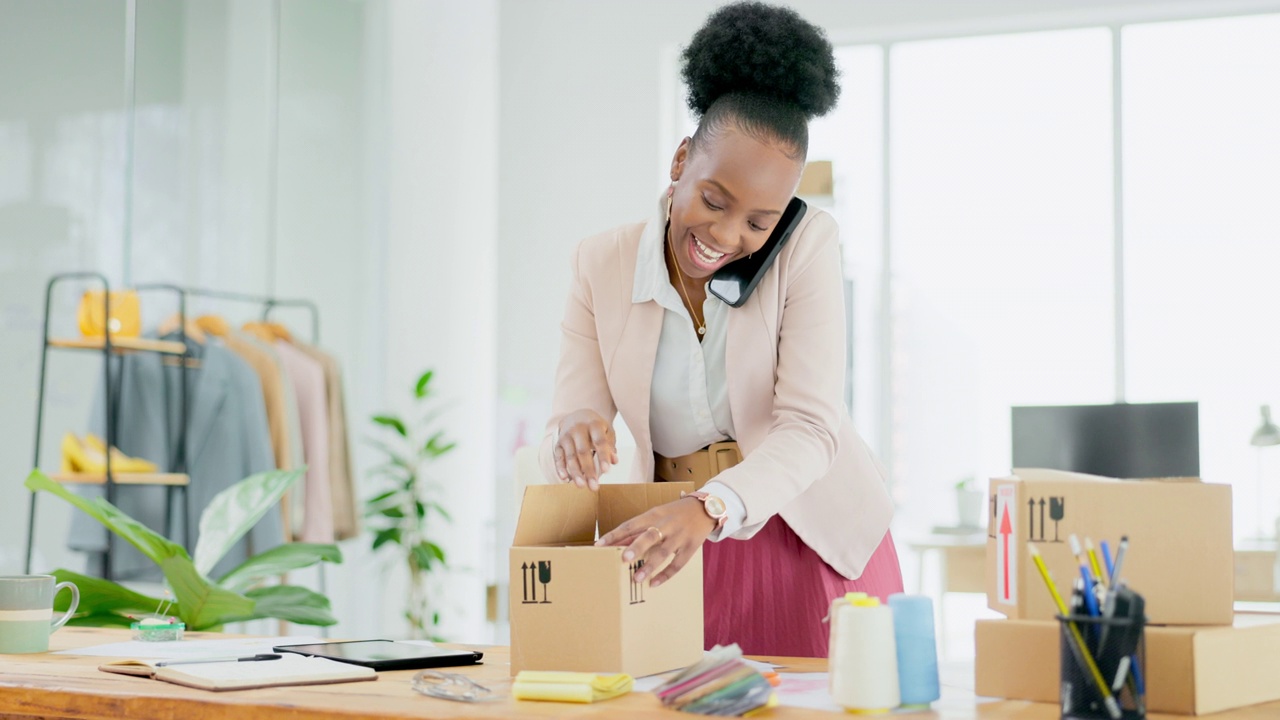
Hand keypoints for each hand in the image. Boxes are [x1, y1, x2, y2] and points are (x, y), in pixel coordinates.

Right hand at [554, 409, 617, 489]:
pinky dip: (561, 469)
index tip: (606, 471)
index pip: (599, 441)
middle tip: (594, 486)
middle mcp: (578, 428)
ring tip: (582, 486)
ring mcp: (566, 436)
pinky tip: (565, 479)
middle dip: (588, 470)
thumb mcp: (606, 431)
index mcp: (593, 424)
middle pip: (583, 451)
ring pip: (570, 456)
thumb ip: (610, 445)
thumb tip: (614, 461)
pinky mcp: (558, 443)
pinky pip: (558, 457)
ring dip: (576, 473)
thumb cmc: (595, 427)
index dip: (603, 456)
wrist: (576, 416)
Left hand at [595, 498, 714, 587]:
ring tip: (636, 578)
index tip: (599, 545)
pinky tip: (654, 583)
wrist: (706, 508)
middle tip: (623, 559)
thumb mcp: (657, 515)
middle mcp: (667, 525)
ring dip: (650, 566)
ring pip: (663, 552)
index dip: (615, 535)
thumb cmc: (674, 513)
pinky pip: (678, 563)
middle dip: (636, 547)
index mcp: (654, 514)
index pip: (631, 524)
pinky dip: (666, 575)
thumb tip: (616, 544)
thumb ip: (638, 530)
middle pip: (649, 536)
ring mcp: (680, 536)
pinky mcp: (691, 547)